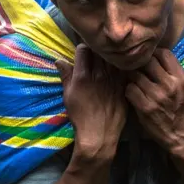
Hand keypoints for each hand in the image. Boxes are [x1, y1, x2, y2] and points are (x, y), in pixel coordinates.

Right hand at [55, 44, 127, 158]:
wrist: (99, 135)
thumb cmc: (80, 116)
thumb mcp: (68, 96)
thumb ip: (65, 76)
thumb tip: (59, 60)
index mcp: (82, 77)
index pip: (83, 50)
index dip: (82, 49)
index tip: (82, 54)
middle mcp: (99, 76)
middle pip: (99, 52)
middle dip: (96, 51)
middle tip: (95, 56)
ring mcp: (113, 81)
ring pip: (112, 59)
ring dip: (108, 58)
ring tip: (107, 62)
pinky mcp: (123, 87)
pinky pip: (123, 70)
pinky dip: (120, 67)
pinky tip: (117, 71)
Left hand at [125, 49, 183, 151]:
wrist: (177, 132)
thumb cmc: (177, 106)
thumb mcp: (181, 86)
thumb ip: (170, 70)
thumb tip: (151, 53)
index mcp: (180, 78)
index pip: (164, 53)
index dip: (153, 54)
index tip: (148, 60)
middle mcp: (170, 85)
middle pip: (147, 61)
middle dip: (140, 65)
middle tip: (137, 70)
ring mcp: (157, 96)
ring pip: (135, 75)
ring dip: (132, 78)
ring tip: (135, 83)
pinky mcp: (145, 107)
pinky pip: (129, 89)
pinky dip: (129, 91)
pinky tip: (133, 95)